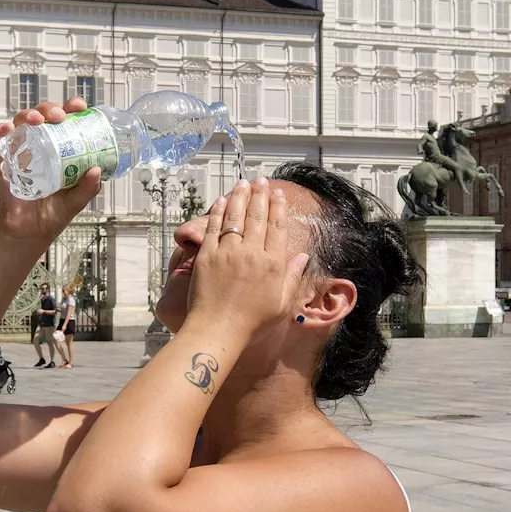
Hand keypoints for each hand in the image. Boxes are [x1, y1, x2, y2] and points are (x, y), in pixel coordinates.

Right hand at [0, 98, 101, 246]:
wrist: (31, 232)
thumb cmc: (53, 213)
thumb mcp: (76, 201)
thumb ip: (87, 187)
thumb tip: (97, 170)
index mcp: (60, 149)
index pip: (65, 121)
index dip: (71, 109)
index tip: (79, 107)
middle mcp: (40, 145)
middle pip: (43, 116)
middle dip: (50, 109)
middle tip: (59, 117)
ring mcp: (19, 151)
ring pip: (20, 122)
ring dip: (27, 115)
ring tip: (36, 120)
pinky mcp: (2, 162)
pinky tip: (6, 129)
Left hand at [187, 178, 307, 340]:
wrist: (218, 330)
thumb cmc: (252, 323)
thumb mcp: (281, 304)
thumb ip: (292, 277)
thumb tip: (303, 256)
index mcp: (272, 264)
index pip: (277, 227)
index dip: (278, 208)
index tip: (278, 194)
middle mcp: (252, 253)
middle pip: (257, 217)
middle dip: (260, 195)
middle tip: (260, 181)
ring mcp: (228, 252)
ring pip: (235, 217)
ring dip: (239, 197)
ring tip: (243, 183)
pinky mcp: (207, 256)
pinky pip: (213, 228)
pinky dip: (218, 212)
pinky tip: (222, 201)